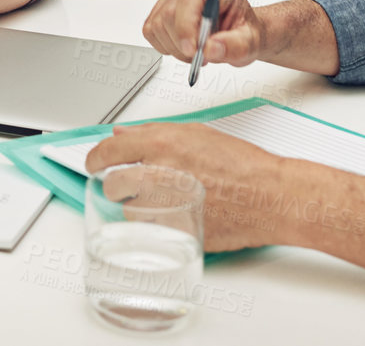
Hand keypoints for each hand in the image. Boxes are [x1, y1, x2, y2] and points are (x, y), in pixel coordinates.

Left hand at [85, 122, 298, 251]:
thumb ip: (152, 133)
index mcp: (161, 144)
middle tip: (128, 184)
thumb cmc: (241, 164)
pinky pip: (150, 230)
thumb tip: (122, 134)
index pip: (108, 151)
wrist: (269, 196)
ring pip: (129, 210)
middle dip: (116, 184)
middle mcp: (158, 173)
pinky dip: (156, 225)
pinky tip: (176, 216)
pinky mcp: (175, 231)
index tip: (95, 162)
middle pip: (112, 183)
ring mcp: (166, 205)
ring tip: (165, 200)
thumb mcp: (195, 134)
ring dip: (139, 206)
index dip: (96, 158)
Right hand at [141, 0, 266, 66]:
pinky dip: (165, 45)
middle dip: (183, 43)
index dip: (186, 26)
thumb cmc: (245, 31)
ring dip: (175, 48)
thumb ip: (236, 45)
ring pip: (158, 25)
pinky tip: (183, 47)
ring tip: (196, 52)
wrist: (241, 32)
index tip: (193, 51)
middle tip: (202, 57)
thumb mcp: (252, 41)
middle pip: (170, 14)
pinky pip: (151, 30)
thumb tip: (211, 48)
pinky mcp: (162, 11)